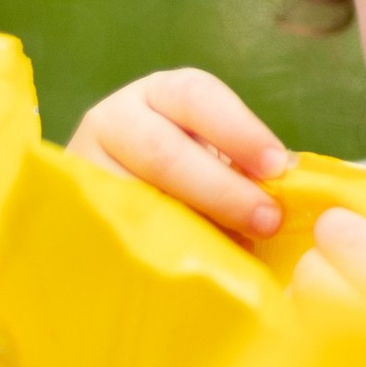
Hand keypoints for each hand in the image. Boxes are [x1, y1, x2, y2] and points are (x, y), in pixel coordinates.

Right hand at [68, 70, 290, 241]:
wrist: (117, 205)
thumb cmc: (188, 178)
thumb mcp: (212, 156)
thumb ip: (245, 165)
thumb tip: (292, 184)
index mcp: (159, 94)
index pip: (195, 95)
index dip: (239, 130)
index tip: (277, 167)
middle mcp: (114, 120)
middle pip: (162, 150)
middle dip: (219, 188)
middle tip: (266, 219)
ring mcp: (85, 168)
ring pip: (134, 198)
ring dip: (189, 229)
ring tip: (231, 253)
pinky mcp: (73, 216)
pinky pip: (113, 236)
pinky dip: (154, 254)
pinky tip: (186, 271)